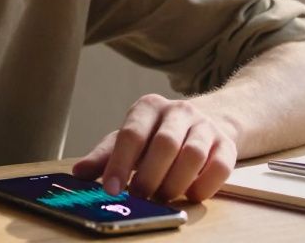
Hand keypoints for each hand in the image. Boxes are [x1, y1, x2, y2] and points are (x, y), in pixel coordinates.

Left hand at [72, 94, 237, 202]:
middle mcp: (178, 110)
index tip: (112, 189)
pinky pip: (220, 167)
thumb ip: (104, 157)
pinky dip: (205, 185)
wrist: (204, 122)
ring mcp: (205, 126)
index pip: (132, 134)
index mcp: (148, 106)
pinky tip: (191, 195)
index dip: (120, 164)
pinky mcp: (227, 144)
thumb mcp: (127, 140)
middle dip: (150, 176)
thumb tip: (78, 174)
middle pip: (165, 144)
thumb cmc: (156, 135)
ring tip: (162, 198)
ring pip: (193, 154)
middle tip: (141, 198)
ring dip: (175, 183)